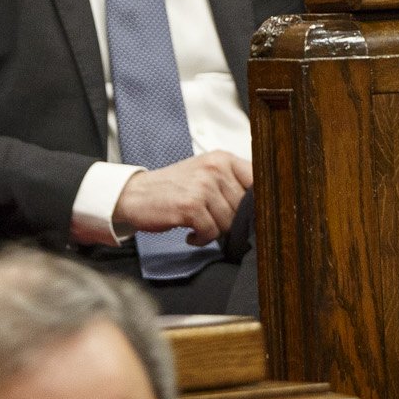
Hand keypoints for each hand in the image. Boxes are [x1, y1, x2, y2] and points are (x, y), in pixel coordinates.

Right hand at [116, 151, 250, 239]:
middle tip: (211, 220)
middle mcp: (215, 169)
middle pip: (243, 208)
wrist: (135, 195)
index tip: (251, 215)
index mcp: (222, 159)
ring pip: (228, 222)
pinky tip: (191, 234)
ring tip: (199, 224)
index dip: (257, 204)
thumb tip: (263, 207)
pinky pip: (211, 232)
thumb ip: (233, 183)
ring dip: (214, 230)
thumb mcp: (206, 174)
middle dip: (229, 220)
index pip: (258, 182)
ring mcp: (203, 187)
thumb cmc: (173, 187)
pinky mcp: (191, 206)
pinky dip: (202, 239)